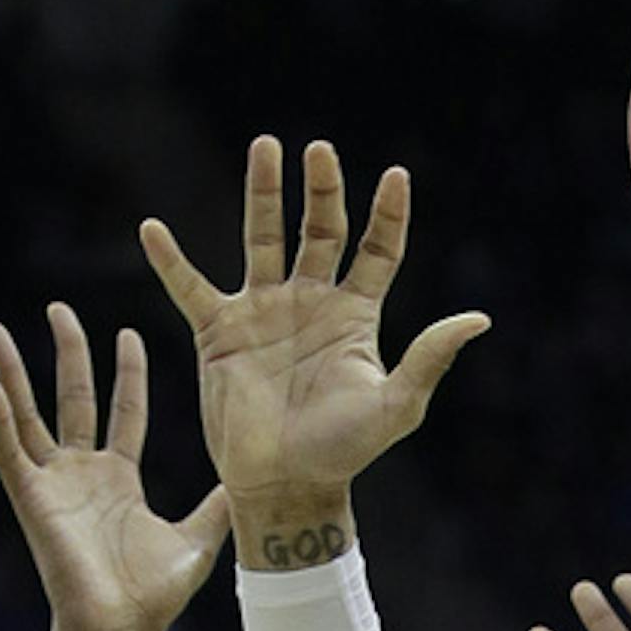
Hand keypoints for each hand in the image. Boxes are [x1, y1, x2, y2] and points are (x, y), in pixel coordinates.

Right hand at [0, 306, 230, 630]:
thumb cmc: (154, 597)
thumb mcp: (197, 540)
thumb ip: (219, 506)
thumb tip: (250, 480)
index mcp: (120, 479)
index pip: (123, 411)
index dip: (126, 374)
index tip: (128, 334)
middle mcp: (84, 475)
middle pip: (72, 398)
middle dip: (67, 353)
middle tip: (59, 308)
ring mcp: (55, 485)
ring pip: (28, 416)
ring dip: (11, 373)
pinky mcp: (32, 502)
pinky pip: (8, 453)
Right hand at [140, 137, 489, 565]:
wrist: (287, 484)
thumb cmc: (345, 451)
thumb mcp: (396, 406)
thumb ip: (429, 358)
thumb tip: (479, 319)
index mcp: (355, 317)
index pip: (376, 251)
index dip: (387, 215)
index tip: (395, 175)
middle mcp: (310, 304)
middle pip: (320, 231)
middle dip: (322, 190)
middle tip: (320, 150)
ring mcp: (263, 313)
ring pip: (263, 239)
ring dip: (264, 194)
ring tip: (265, 146)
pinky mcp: (220, 333)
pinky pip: (191, 287)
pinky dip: (171, 261)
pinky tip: (152, 229)